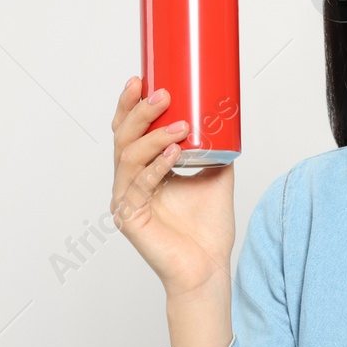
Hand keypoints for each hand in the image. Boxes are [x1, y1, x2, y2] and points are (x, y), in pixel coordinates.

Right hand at [109, 76, 234, 297]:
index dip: (130, 104)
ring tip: (180, 127)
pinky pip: (140, 186)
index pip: (129, 131)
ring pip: (128, 158)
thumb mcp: (216, 176)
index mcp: (142, 171)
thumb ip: (214, 149)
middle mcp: (129, 182)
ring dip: (153, 137)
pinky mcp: (131, 218)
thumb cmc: (207, 229)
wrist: (208, 268)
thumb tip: (223, 119)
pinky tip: (173, 153)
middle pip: (123, 138)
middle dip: (140, 112)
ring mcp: (126, 200)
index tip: (142, 78)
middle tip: (163, 94)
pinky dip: (157, 167)